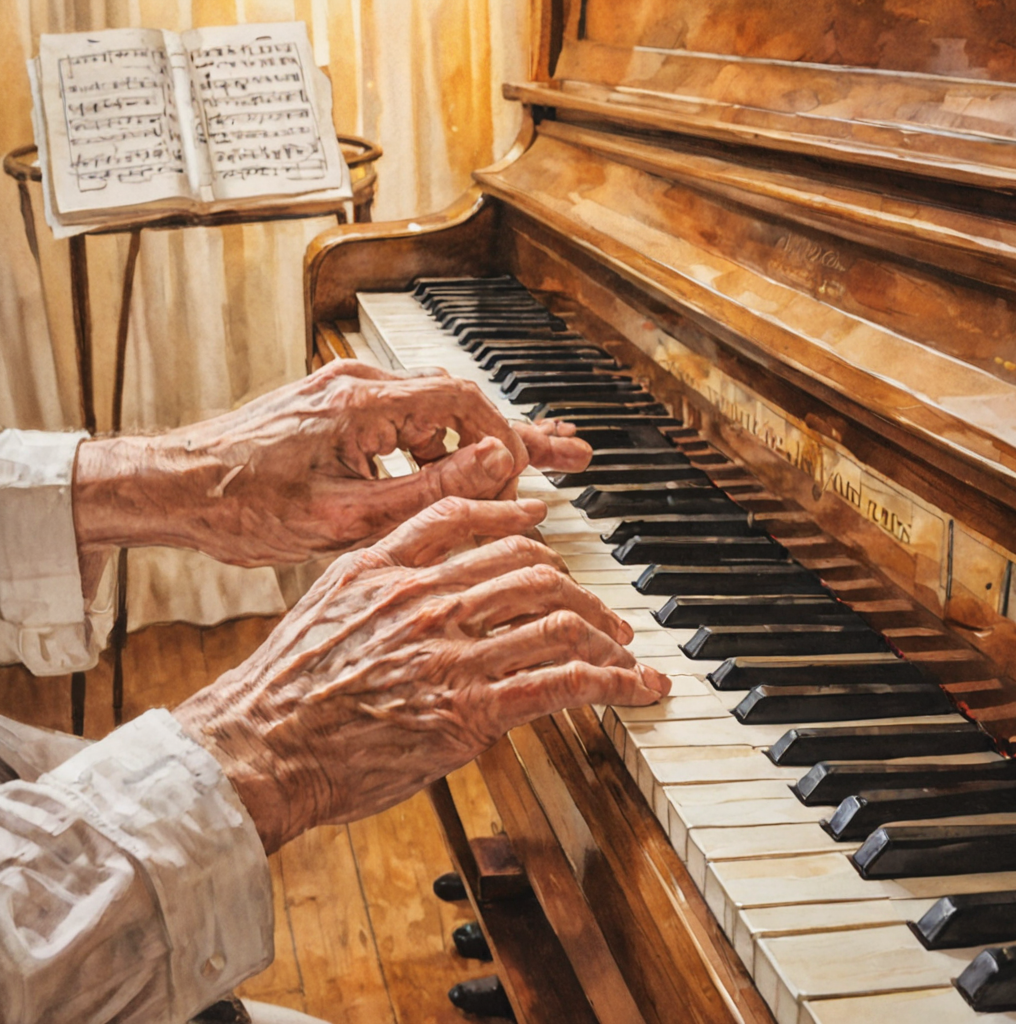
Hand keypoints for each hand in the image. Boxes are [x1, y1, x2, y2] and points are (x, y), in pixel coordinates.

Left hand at [72, 361, 590, 566]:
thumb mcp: (343, 515)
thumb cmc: (240, 505)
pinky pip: (401, 424)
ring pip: (432, 415)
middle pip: (458, 402)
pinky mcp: (333, 411)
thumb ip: (426, 491)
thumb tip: (495, 470)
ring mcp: (344, 394)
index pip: (463, 403)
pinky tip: (452, 476)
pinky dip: (433, 450)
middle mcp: (357, 386)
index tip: (525, 478)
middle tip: (569, 451)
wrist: (173, 488)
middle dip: (515, 433)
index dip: (505, 439)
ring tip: (522, 473)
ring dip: (473, 447)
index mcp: (361, 404)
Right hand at [172, 498, 669, 852]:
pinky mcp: (470, 710)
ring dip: (606, 635)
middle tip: (604, 614)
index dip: (521, 520)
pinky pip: (561, 682)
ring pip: (557, 621)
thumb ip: (383, 562)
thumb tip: (429, 547)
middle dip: (581, 590)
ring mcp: (453, 654)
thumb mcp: (326, 596)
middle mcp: (430, 601)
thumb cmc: (287, 682)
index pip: (476, 523)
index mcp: (394, 568)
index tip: (546, 525)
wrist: (260, 745)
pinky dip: (612, 682)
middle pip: (533, 571)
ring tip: (626, 653)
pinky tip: (637, 688)